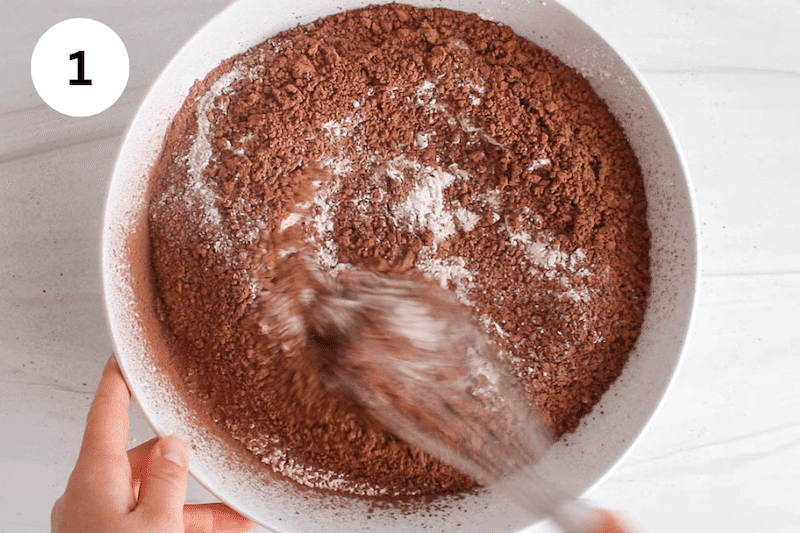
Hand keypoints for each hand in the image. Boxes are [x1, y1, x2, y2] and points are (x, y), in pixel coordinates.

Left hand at [51, 356, 256, 532]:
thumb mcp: (157, 525)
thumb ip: (169, 479)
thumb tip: (176, 444)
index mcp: (95, 478)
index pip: (107, 412)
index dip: (119, 378)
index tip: (128, 354)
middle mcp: (94, 495)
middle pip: (144, 458)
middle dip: (187, 462)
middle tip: (220, 460)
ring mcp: (103, 522)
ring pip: (156, 496)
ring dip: (198, 503)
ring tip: (240, 512)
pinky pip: (155, 522)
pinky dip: (189, 523)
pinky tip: (229, 527)